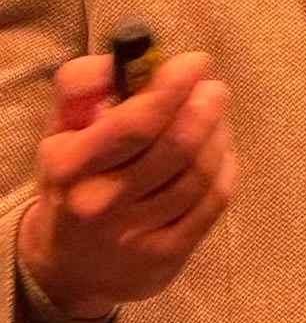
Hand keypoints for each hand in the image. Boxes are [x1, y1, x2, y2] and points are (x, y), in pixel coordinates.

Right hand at [17, 50, 237, 320]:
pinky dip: (225, 166)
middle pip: (177, 146)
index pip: (134, 124)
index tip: (196, 62)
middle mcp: (102, 203)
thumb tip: (129, 55)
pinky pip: (214, 200)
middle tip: (213, 87)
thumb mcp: (62, 130)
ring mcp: (138, 235)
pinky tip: (220, 150)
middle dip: (205, 106)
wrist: (70, 267)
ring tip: (214, 115)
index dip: (172, 88)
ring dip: (218, 133)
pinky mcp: (168, 255)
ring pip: (201, 171)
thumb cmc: (74, 180)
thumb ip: (85, 85)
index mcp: (70, 167)